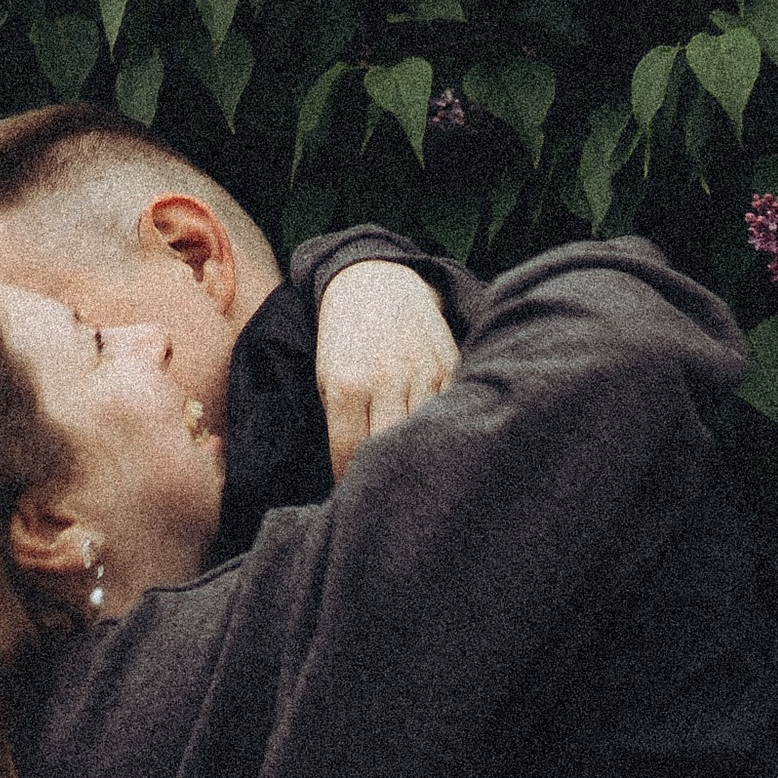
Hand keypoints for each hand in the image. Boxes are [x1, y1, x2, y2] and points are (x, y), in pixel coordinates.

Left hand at [315, 258, 458, 478]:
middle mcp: (386, 380)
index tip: (351, 497)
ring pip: (425, 434)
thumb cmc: (344, 336)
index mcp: (347, 386)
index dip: (349, 482)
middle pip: (389, 449)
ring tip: (413, 475)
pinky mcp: (449, 363)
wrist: (376, 280)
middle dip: (384, 475)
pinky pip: (451, 409)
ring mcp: (422, 371)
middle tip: (383, 494)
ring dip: (418, 456)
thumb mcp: (327, 376)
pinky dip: (444, 429)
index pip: (349, 455)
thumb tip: (349, 472)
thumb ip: (340, 422)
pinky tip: (438, 442)